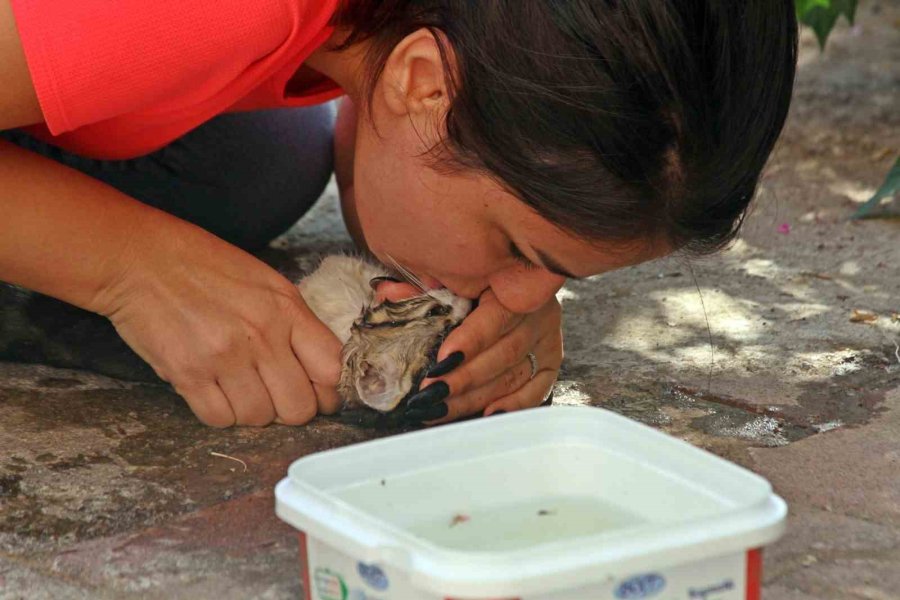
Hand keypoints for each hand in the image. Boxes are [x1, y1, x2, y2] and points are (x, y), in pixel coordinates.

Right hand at [94, 218, 341, 426]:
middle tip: (277, 397)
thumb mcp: (265, 282)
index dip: (329, 390)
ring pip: (259, 418)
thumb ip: (296, 323)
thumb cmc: (204, 266)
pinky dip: (221, 413)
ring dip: (253, 412)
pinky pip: (220, 419)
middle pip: (299, 407)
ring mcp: (224, 357)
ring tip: (241, 389)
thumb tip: (319, 368)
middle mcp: (261, 335)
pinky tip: (215, 391)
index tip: (319, 392)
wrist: (139, 260)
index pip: (331, 369)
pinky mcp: (188, 374)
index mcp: (286, 309)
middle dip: (292, 409)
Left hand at [403, 288, 561, 423]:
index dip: (469, 342)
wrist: (512, 287)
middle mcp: (539, 313)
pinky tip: (486, 417)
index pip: (495, 318)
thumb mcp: (448, 282)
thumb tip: (386, 293)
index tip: (440, 363)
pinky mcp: (550, 363)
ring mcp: (547, 340)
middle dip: (463, 378)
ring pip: (512, 376)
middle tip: (429, 395)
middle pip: (503, 353)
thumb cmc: (471, 285)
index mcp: (515, 285)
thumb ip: (421, 290)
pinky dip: (511, 405)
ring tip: (438, 411)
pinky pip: (536, 391)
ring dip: (474, 398)